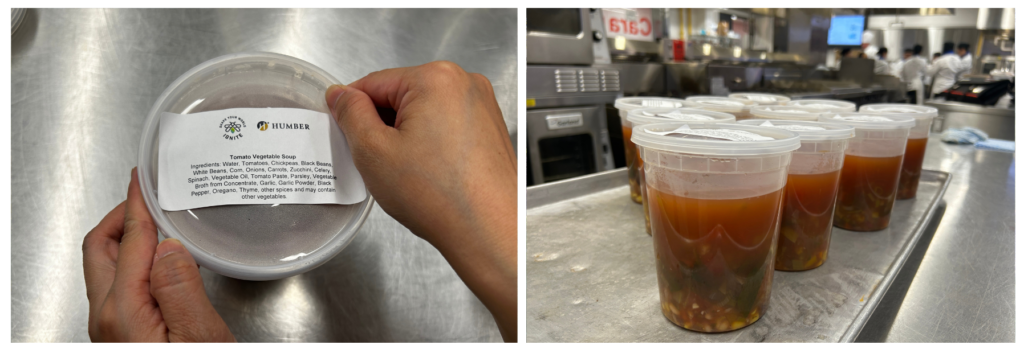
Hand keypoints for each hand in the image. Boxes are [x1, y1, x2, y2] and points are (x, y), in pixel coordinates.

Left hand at [82, 168, 233, 341]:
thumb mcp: (198, 333)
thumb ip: (179, 287)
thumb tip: (168, 246)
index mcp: (123, 309)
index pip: (128, 240)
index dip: (137, 204)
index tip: (142, 180)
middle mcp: (108, 317)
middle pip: (100, 248)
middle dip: (123, 217)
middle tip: (147, 200)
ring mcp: (112, 328)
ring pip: (108, 268)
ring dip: (129, 240)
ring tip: (158, 226)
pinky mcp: (125, 335)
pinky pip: (121, 286)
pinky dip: (136, 263)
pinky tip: (164, 265)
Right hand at [325, 61, 516, 341]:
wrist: (488, 230)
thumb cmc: (441, 196)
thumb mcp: (373, 151)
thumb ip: (350, 114)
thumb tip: (342, 96)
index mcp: (435, 78)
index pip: (373, 83)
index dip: (352, 110)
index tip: (345, 131)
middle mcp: (465, 84)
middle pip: (402, 96)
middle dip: (384, 127)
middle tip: (382, 162)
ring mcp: (482, 107)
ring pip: (425, 113)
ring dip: (408, 138)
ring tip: (411, 173)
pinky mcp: (490, 130)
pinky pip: (447, 127)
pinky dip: (432, 146)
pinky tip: (430, 175)